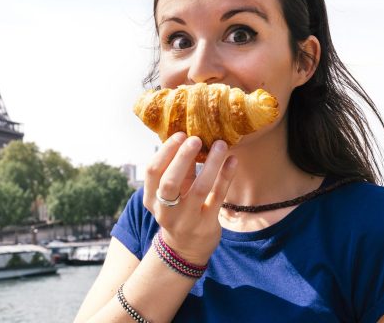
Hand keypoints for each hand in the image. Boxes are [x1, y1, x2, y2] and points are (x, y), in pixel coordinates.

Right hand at [143, 132, 237, 265]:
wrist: (186, 250)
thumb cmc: (178, 210)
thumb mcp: (171, 192)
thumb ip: (178, 169)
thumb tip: (189, 137)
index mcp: (151, 199)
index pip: (152, 172)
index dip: (166, 151)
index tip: (180, 134)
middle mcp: (165, 211)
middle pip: (169, 182)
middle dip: (183, 157)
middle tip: (196, 138)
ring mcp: (187, 220)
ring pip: (199, 188)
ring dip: (211, 164)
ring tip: (220, 144)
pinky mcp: (207, 224)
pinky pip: (218, 197)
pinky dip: (225, 176)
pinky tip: (232, 160)